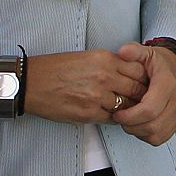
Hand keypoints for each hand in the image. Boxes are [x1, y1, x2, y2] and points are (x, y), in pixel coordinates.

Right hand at [23, 50, 147, 125]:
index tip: (146, 83)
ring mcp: (97, 96)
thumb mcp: (87, 57)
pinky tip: (114, 115)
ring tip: (131, 110)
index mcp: (105, 59)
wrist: (30, 82)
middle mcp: (104, 76)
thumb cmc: (56, 68)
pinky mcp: (88, 113)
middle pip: (138, 89)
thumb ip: (110, 64)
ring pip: (128, 106)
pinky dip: (116, 118)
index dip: (145, 78)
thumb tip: (131, 74)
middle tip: (144, 100)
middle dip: (142, 96)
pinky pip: (112, 118)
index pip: (139, 70)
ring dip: (130, 109)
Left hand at [110, 42, 175, 145]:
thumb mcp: (146, 52)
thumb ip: (134, 51)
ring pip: (157, 134)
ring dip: (139, 132)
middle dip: (132, 126)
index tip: (118, 113)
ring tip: (129, 121)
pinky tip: (140, 125)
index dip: (130, 116)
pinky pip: (162, 137)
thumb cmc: (161, 63)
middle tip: (120, 118)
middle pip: (153, 125)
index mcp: (168, 83)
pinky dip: (148, 135)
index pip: (150, 109)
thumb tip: (123, 52)